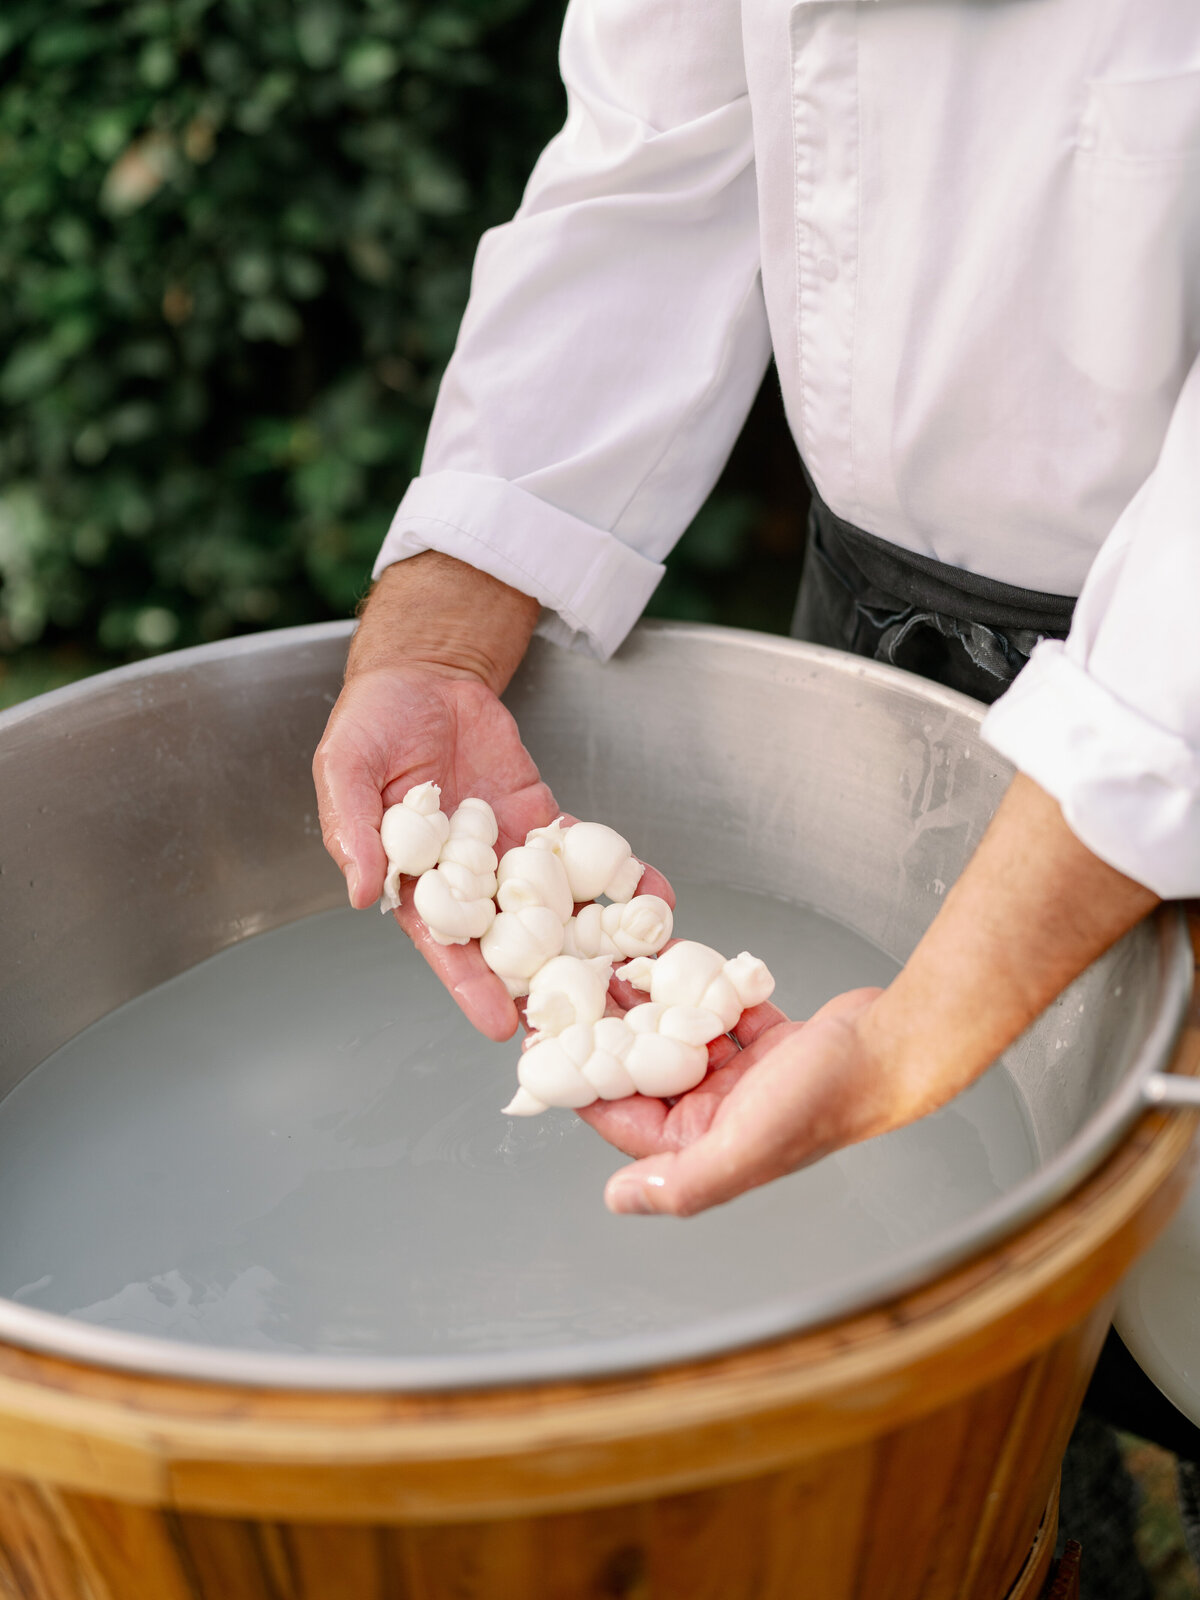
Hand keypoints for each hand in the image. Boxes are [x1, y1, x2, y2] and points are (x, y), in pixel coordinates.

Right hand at [313, 553, 672, 1039]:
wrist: (423, 677)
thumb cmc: (372, 724)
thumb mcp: (345, 769)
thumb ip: (351, 830)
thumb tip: (358, 891)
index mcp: (416, 885)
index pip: (446, 949)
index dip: (472, 989)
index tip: (499, 1026)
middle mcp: (470, 883)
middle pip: (512, 948)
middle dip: (549, 990)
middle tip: (592, 1029)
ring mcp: (513, 857)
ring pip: (559, 914)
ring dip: (598, 948)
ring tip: (641, 981)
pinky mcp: (546, 825)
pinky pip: (587, 860)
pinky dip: (622, 880)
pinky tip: (655, 899)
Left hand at [585, 773, 1158, 1216]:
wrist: (899, 1048)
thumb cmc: (829, 1100)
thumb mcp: (745, 1146)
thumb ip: (681, 1180)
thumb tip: (616, 1200)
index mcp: (701, 1147)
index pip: (620, 1113)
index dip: (579, 1074)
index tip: (545, 1034)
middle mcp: (716, 1116)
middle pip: (643, 1068)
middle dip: (608, 1029)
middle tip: (571, 982)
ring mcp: (742, 1076)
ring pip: (676, 1034)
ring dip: (648, 1001)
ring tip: (612, 960)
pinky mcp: (767, 1040)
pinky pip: (717, 1010)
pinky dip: (699, 986)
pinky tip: (675, 958)